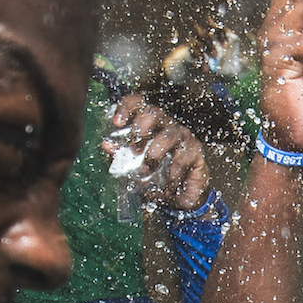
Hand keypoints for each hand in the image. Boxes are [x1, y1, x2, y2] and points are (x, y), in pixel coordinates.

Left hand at [107, 93, 211, 209]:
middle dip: (141, 127)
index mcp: (150, 124)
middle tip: (133, 147)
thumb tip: (106, 145)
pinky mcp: (196, 151)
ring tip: (147, 168)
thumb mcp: (134, 168)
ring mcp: (183, 136)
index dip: (127, 108)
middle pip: (154, 112)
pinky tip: (168, 182)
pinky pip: (183, 157)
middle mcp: (166, 125)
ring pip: (169, 134)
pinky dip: (173, 172)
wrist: (180, 198)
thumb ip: (120, 155)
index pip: (138, 104)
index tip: (117, 123)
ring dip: (155, 152)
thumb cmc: (157, 177)